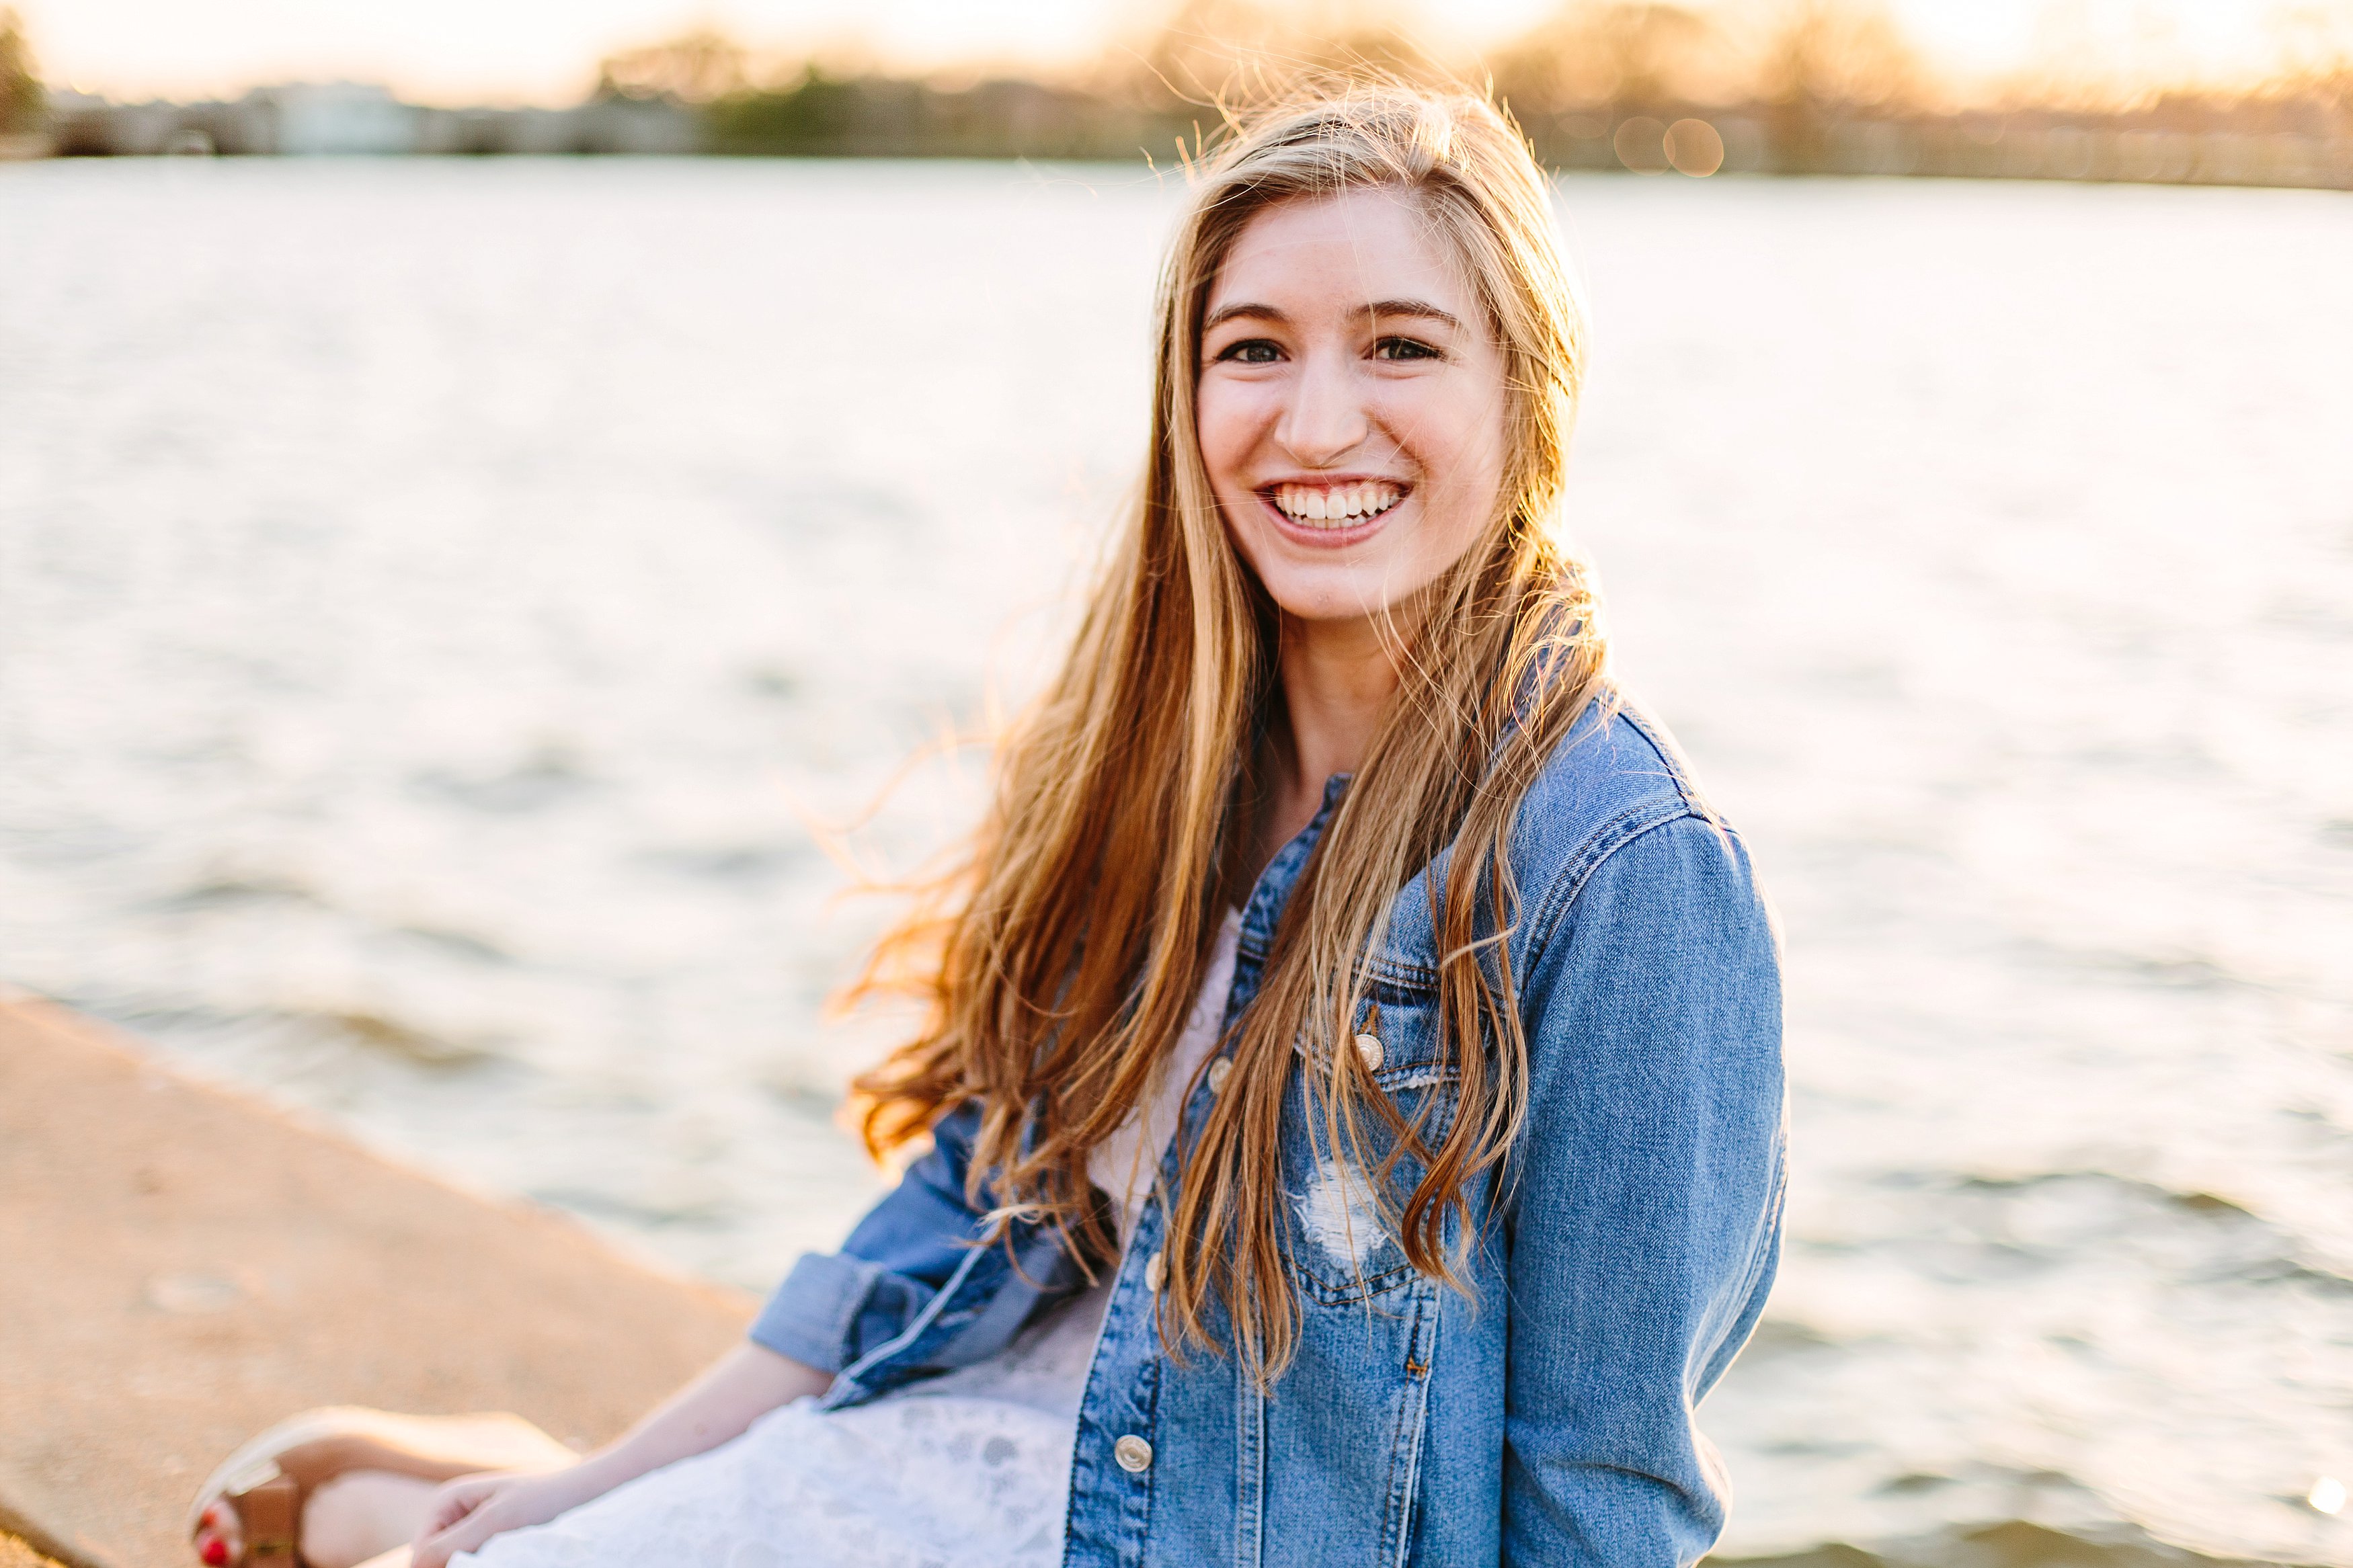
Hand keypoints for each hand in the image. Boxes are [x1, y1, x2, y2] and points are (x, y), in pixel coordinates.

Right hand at [411, 1465, 604, 1567]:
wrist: (583, 1492)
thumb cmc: (543, 1499)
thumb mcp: (496, 1522)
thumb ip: (453, 1544)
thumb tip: (415, 1566)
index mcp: (445, 1501)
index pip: (420, 1553)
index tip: (479, 1562)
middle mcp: (451, 1514)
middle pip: (433, 1560)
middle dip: (456, 1565)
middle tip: (496, 1556)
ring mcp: (467, 1528)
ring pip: (453, 1563)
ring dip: (473, 1564)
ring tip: (506, 1553)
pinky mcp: (485, 1540)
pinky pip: (472, 1561)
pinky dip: (485, 1563)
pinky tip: (508, 1556)